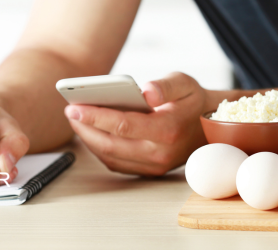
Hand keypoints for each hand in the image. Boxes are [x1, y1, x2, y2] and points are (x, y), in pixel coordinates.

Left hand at [64, 72, 207, 175]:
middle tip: (70, 112)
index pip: (124, 125)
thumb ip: (165, 86)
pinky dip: (100, 150)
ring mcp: (154, 166)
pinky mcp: (149, 171)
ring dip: (89, 140)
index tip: (74, 107)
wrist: (208, 127)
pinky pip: (117, 163)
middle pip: (111, 144)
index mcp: (168, 130)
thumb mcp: (185, 83)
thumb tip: (146, 91)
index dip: (96, 116)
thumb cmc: (192, 102)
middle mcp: (160, 153)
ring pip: (110, 157)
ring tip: (76, 122)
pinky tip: (91, 134)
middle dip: (85, 128)